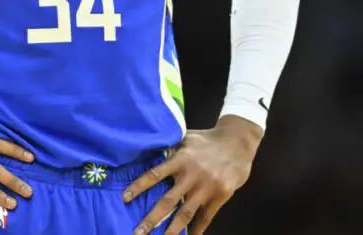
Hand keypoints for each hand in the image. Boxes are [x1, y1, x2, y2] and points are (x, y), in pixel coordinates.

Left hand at [124, 117, 262, 234]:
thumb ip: (168, 146)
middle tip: (138, 232)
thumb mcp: (186, 137)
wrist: (237, 143)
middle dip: (152, 219)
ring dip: (171, 230)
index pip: (155, 174)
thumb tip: (145, 150)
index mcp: (181, 158)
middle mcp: (192, 175)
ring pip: (185, 214)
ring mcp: (206, 188)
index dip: (139, 186)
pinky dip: (197, 230)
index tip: (125, 198)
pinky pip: (206, 217)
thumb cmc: (207, 140)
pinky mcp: (220, 196)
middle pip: (168, 201)